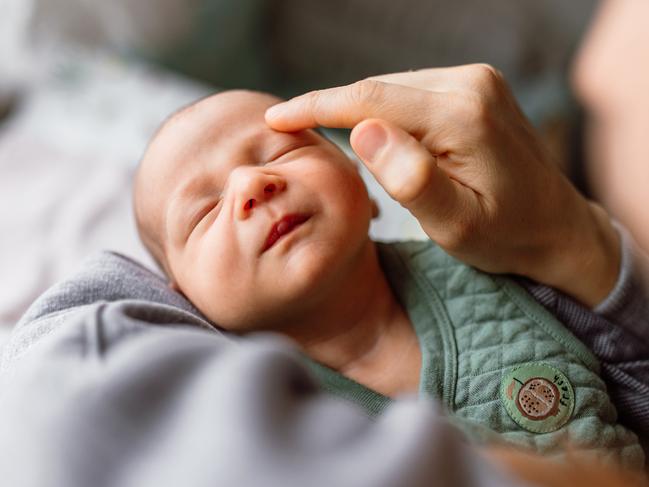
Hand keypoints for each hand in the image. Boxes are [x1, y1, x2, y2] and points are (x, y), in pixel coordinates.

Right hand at [266, 65, 619, 306]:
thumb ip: (412, 180)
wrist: (556, 226)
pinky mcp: (476, 87)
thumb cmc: (506, 235)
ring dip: (358, 111)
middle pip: (379, 89)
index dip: (317, 106)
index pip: (371, 99)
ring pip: (393, 89)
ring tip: (325, 135)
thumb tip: (363, 131)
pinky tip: (372, 134)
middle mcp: (472, 84)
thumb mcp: (456, 224)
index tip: (276, 116)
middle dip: (332, 108)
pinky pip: (413, 92)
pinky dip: (384, 110)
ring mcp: (477, 80)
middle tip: (290, 129)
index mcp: (464, 116)